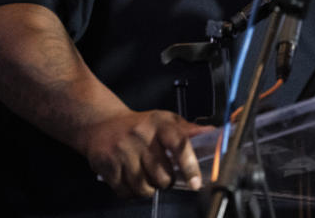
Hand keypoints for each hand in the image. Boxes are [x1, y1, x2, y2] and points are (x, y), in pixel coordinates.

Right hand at [82, 109, 210, 197]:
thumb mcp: (164, 121)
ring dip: (149, 188)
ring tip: (146, 176)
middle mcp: (140, 136)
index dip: (189, 165)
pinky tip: (131, 179)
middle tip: (163, 174)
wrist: (101, 123)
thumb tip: (213, 134)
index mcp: (159, 123)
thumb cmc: (139, 125)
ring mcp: (122, 151)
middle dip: (166, 181)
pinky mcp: (107, 166)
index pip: (179, 143)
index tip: (195, 182)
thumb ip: (188, 130)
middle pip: (162, 175)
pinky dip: (132, 192)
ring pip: (145, 187)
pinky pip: (126, 192)